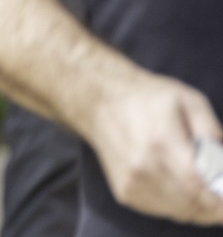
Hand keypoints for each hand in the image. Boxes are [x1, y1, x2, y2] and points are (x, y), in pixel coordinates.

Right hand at [80, 69, 222, 224]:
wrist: (99, 101)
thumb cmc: (146, 97)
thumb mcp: (188, 100)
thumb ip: (212, 131)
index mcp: (161, 142)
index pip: (199, 188)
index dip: (220, 201)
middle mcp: (143, 167)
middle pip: (193, 206)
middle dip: (215, 206)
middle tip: (219, 192)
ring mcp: (132, 182)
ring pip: (180, 212)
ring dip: (198, 206)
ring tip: (202, 187)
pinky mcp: (126, 192)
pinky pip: (163, 210)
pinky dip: (179, 205)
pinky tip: (179, 185)